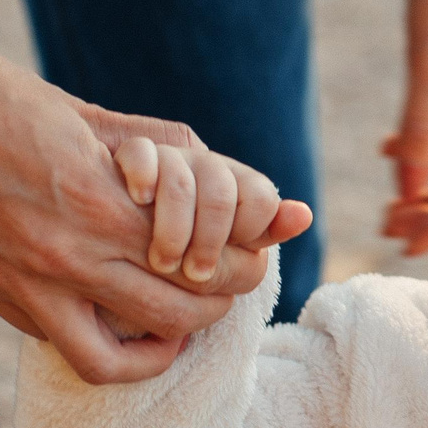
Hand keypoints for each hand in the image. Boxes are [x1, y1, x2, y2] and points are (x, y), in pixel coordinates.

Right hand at [0, 0, 267, 383]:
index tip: (251, 255)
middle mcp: (68, 254)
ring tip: (178, 323)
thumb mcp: (93, 122)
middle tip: (226, 288)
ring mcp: (25, 282)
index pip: (204, 262)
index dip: (241, 263)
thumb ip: (156, 157)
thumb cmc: (6, 98)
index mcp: (102, 203)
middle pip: (179, 314)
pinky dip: (103, 344)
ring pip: (122, 355)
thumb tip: (218, 178)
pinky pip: (64, 344)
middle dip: (218, 303)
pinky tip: (117, 323)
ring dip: (164, 342)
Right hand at [113, 135, 312, 285]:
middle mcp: (205, 165)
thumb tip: (304, 215)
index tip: (229, 264)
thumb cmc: (180, 232)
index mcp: (234, 183)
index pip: (261, 199)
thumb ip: (263, 228)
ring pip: (184, 184)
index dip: (251, 231)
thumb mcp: (225, 236)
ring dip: (175, 230)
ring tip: (162, 262)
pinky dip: (144, 177)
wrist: (123, 200)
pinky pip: (143, 154)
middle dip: (211, 244)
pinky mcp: (128, 152)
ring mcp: (168, 157)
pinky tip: (140, 200)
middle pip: (222, 197)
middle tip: (196, 275)